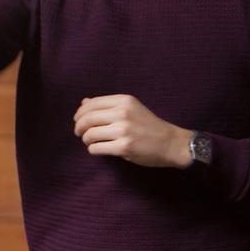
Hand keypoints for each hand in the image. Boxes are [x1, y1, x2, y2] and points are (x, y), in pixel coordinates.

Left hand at [73, 95, 192, 167]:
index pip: (91, 104)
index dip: (80, 114)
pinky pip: (95, 148)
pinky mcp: (123, 147)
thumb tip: (84, 102)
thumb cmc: (149, 126)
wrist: (171, 143)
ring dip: (86, 140)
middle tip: (80, 133)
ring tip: (92, 141)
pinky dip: (93, 150)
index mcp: (124, 101)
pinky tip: (100, 149)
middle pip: (87, 119)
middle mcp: (123, 113)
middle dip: (79, 128)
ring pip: (89, 134)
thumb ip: (108, 105)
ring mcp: (123, 130)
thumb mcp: (131, 108)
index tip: (78, 121)